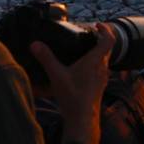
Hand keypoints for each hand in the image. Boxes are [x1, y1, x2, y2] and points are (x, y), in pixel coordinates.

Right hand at [30, 23, 114, 143]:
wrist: (83, 119)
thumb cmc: (72, 96)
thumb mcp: (56, 75)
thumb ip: (46, 58)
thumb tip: (35, 44)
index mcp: (96, 61)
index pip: (109, 39)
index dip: (105, 29)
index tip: (97, 24)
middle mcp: (103, 68)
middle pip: (107, 48)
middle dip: (99, 39)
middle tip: (88, 35)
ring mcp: (102, 78)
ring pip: (104, 60)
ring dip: (98, 52)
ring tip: (83, 50)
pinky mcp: (100, 86)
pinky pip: (101, 70)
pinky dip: (95, 64)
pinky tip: (82, 69)